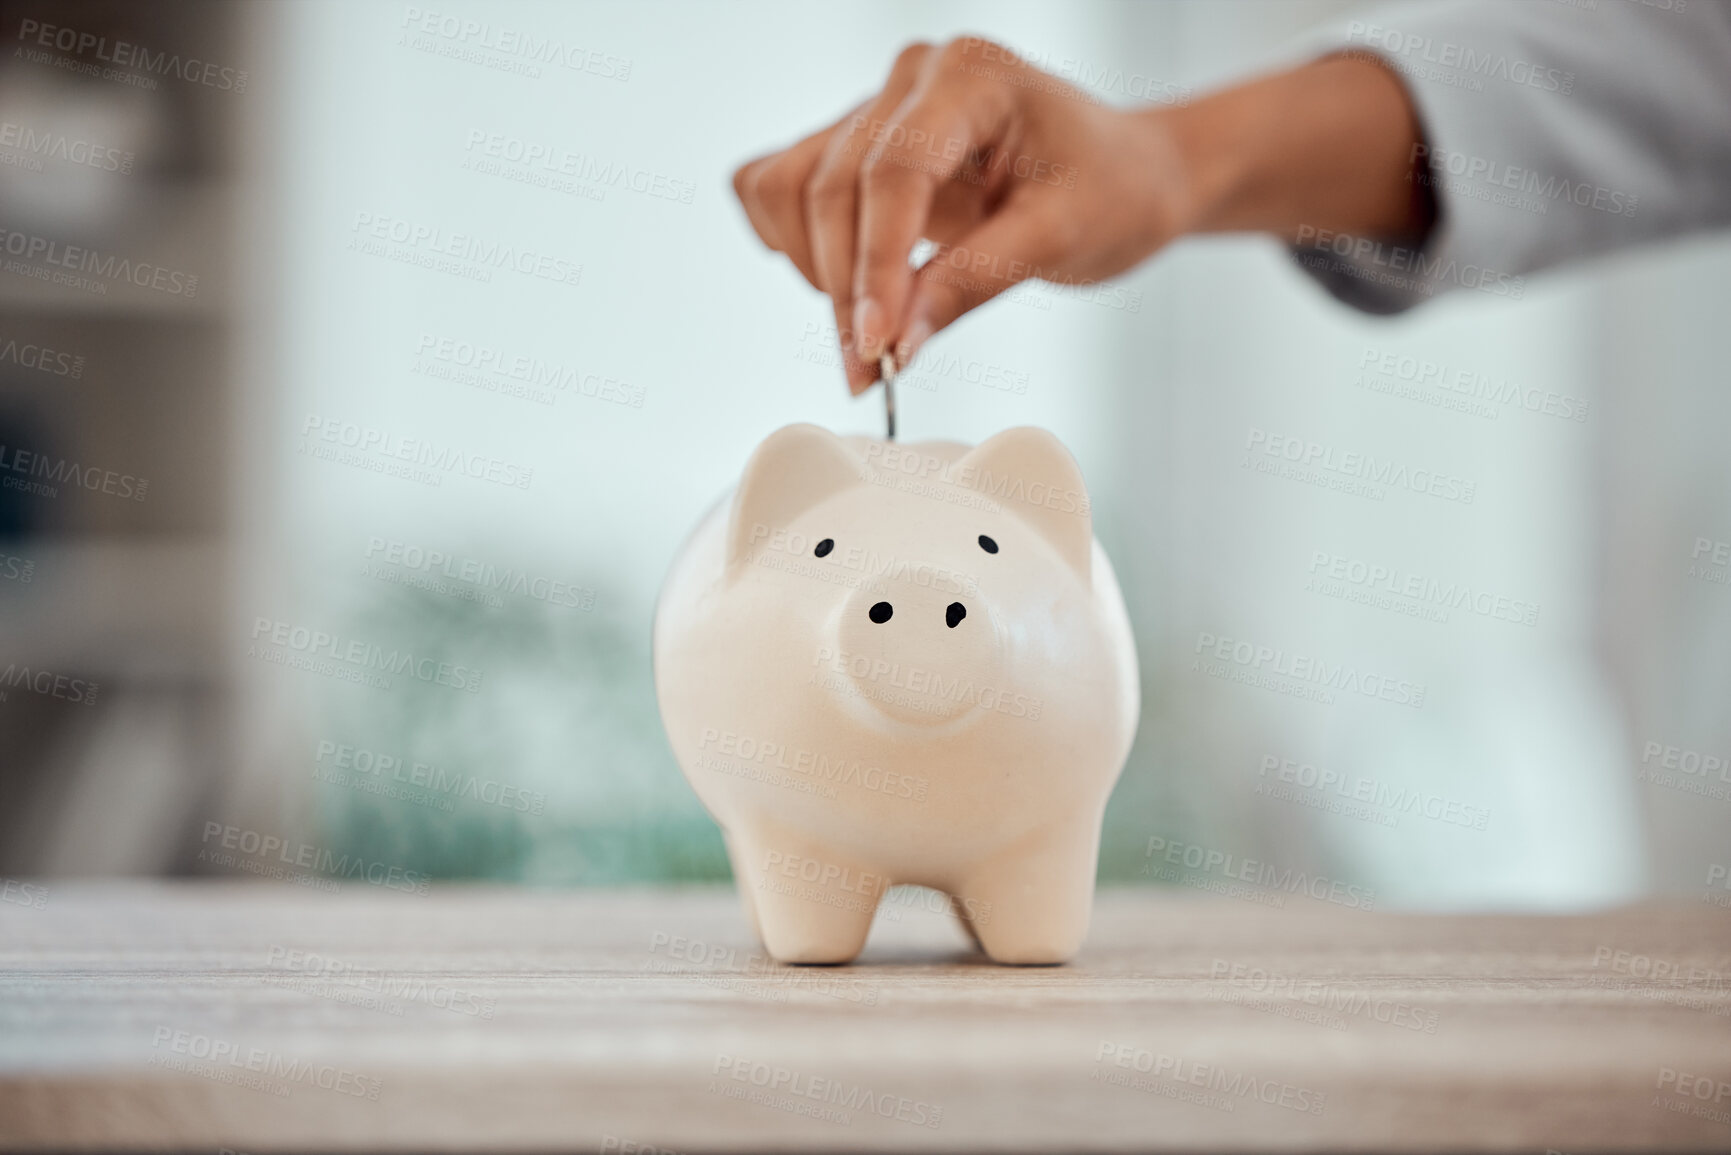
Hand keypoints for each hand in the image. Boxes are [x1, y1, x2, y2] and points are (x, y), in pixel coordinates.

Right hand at [732, 38, 1192, 393]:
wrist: (1119, 173)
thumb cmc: (1108, 192)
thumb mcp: (1057, 241)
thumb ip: (968, 285)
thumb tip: (893, 346)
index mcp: (973, 77)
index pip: (894, 171)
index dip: (875, 266)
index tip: (875, 346)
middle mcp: (912, 78)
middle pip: (832, 186)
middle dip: (845, 289)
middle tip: (872, 370)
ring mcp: (874, 105)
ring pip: (791, 188)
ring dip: (816, 271)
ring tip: (872, 326)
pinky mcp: (850, 141)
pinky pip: (775, 184)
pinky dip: (791, 241)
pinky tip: (842, 280)